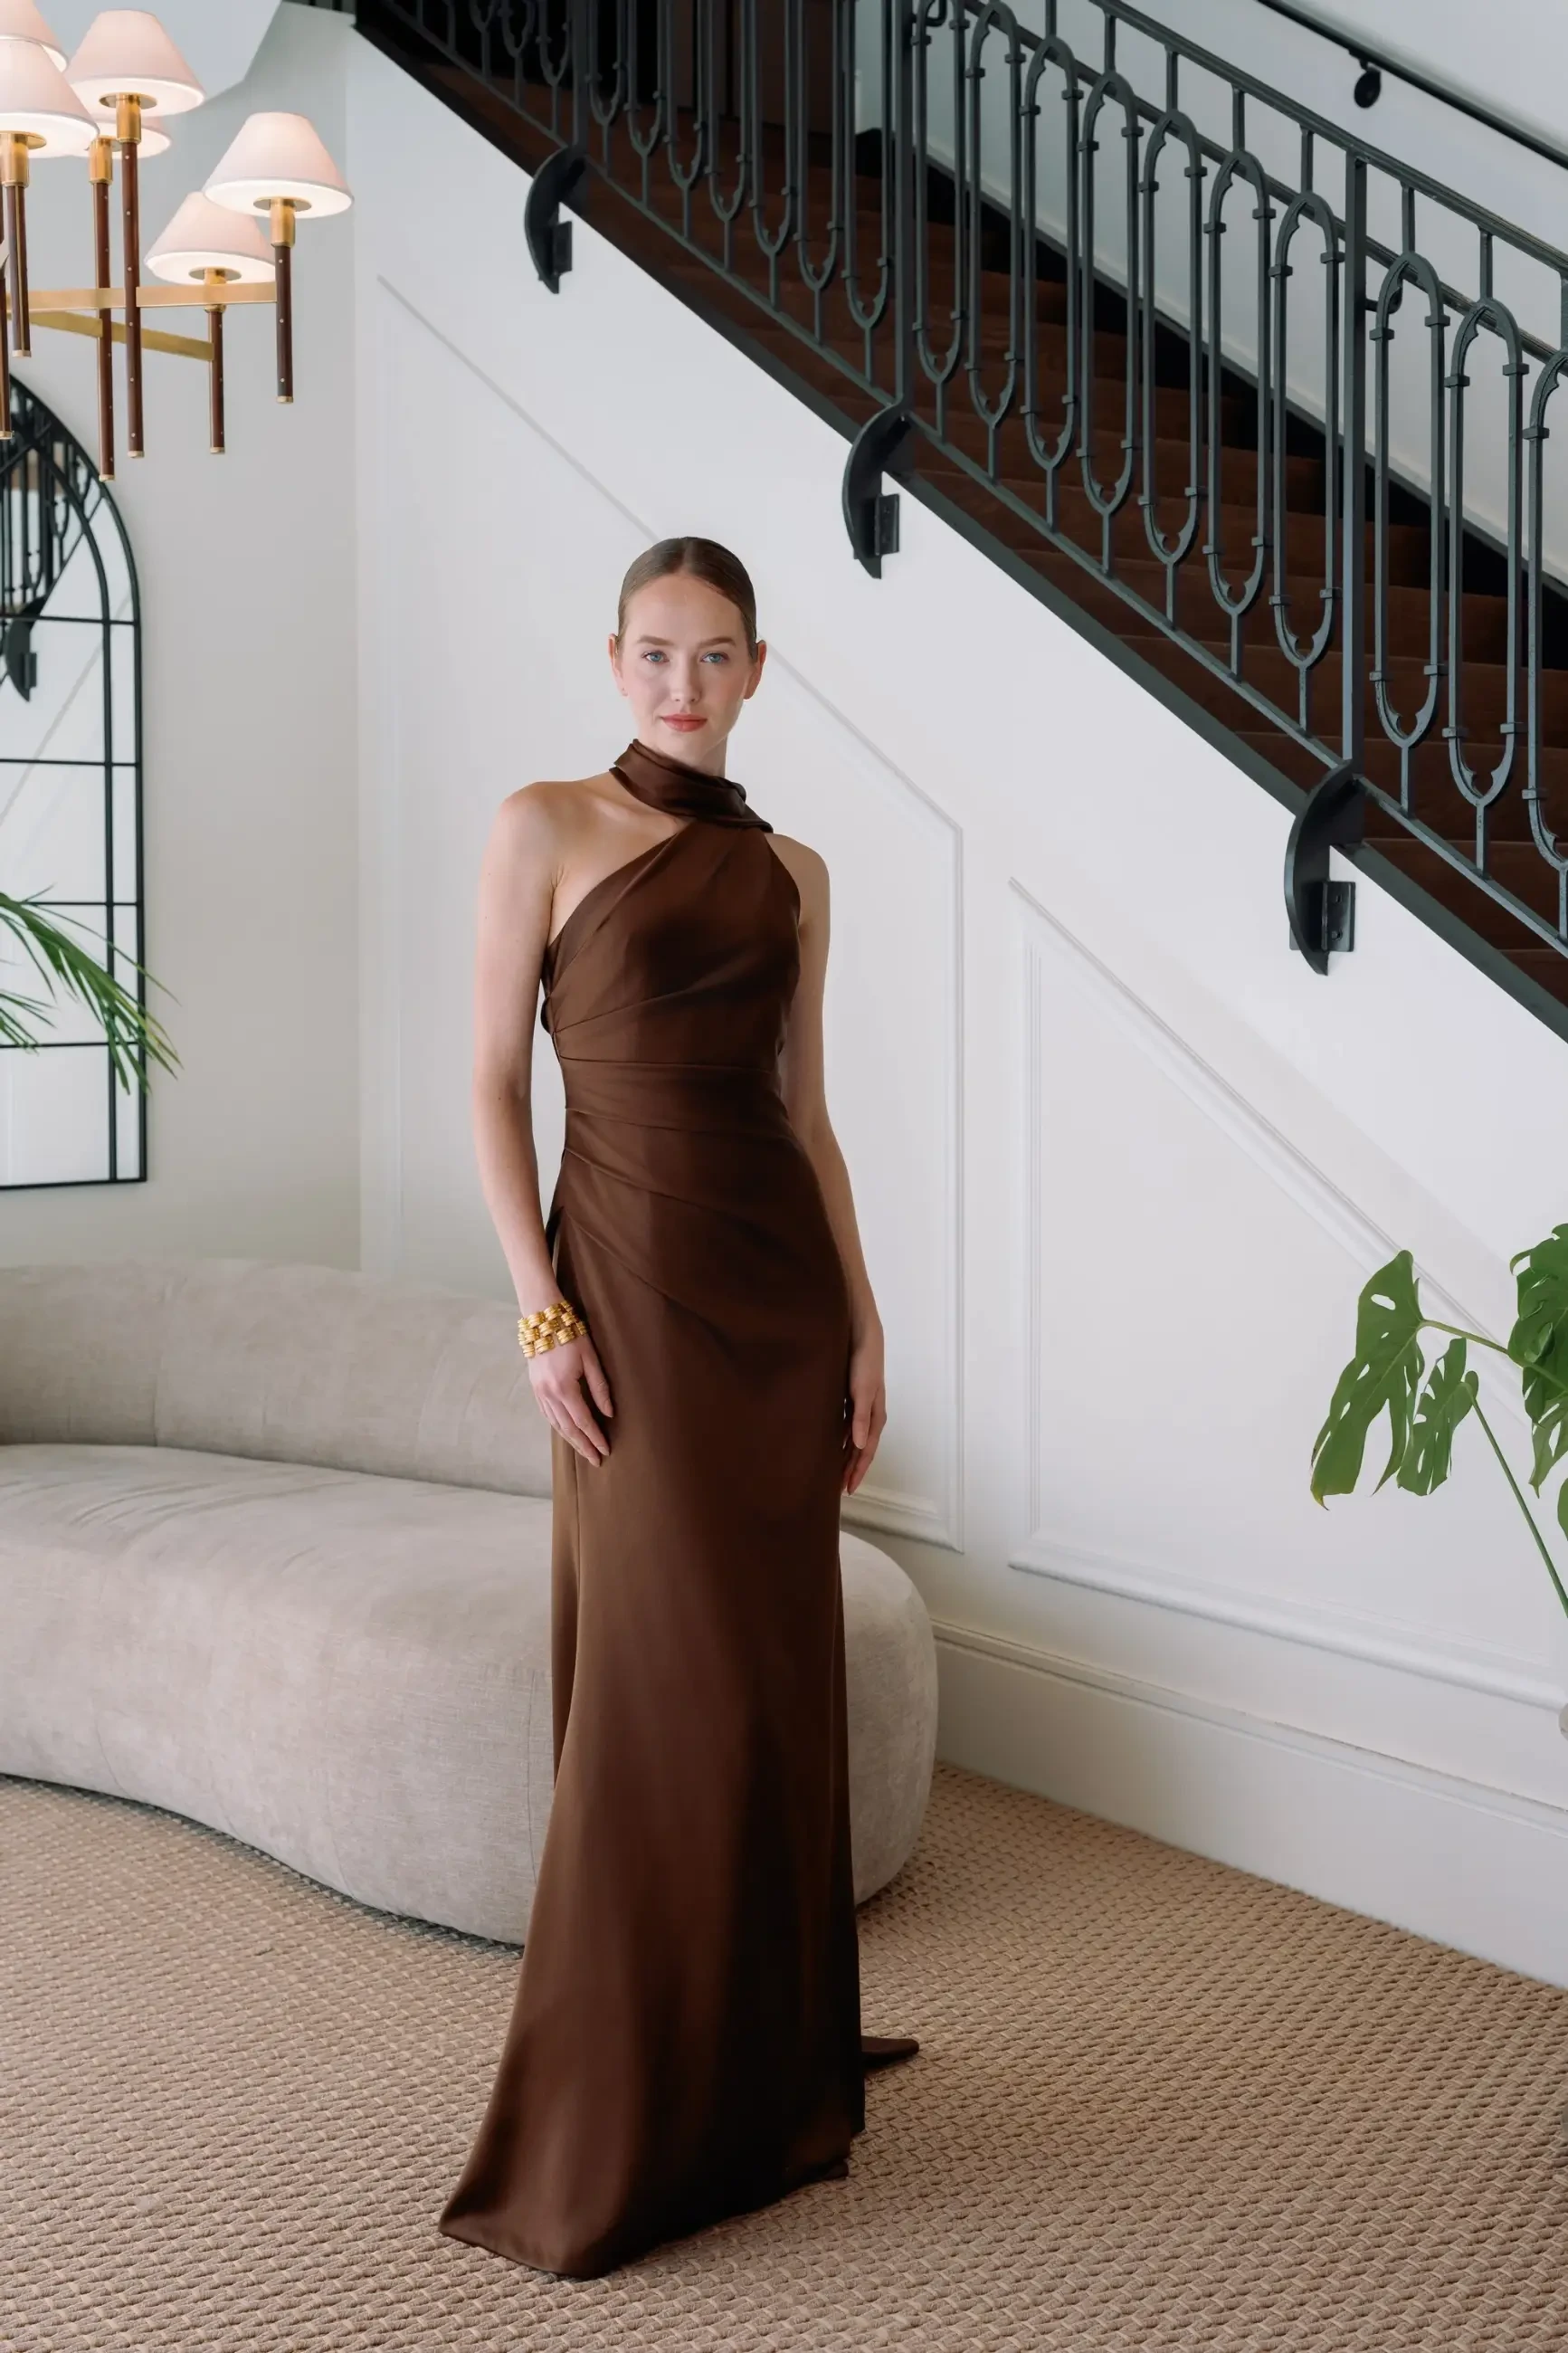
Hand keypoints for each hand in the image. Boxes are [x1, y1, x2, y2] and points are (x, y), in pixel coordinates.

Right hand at [529, 1331, 613, 1465]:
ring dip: (570, 1440)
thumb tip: (609, 1413)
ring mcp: (539, 1392)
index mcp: (564, 1388)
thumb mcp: (590, 1359)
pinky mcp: (535, 1388)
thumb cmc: (570, 1334)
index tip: (605, 1450)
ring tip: (583, 1450)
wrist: (542, 1320)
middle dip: (583, 1446)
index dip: (595, 1438)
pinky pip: (547, 1415)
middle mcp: (549, 1394)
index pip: (583, 1421)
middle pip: (568, 1428)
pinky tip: (566, 1432)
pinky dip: (558, 1427)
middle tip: (596, 1460)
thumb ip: (600, 1387)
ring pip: (556, 1424)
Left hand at [842, 1320, 885, 1494]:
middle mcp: (868, 1415)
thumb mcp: (862, 1390)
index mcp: (875, 1416)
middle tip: (837, 1490)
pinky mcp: (849, 1398)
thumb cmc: (864, 1361)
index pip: (866, 1452)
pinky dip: (839, 1439)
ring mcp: (859, 1407)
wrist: (860, 1334)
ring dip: (844, 1456)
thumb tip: (859, 1446)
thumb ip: (860, 1417)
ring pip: (852, 1440)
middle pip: (860, 1450)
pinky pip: (844, 1426)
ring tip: (832, 1473)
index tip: (848, 1491)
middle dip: (850, 1470)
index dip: (857, 1472)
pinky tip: (828, 1444)